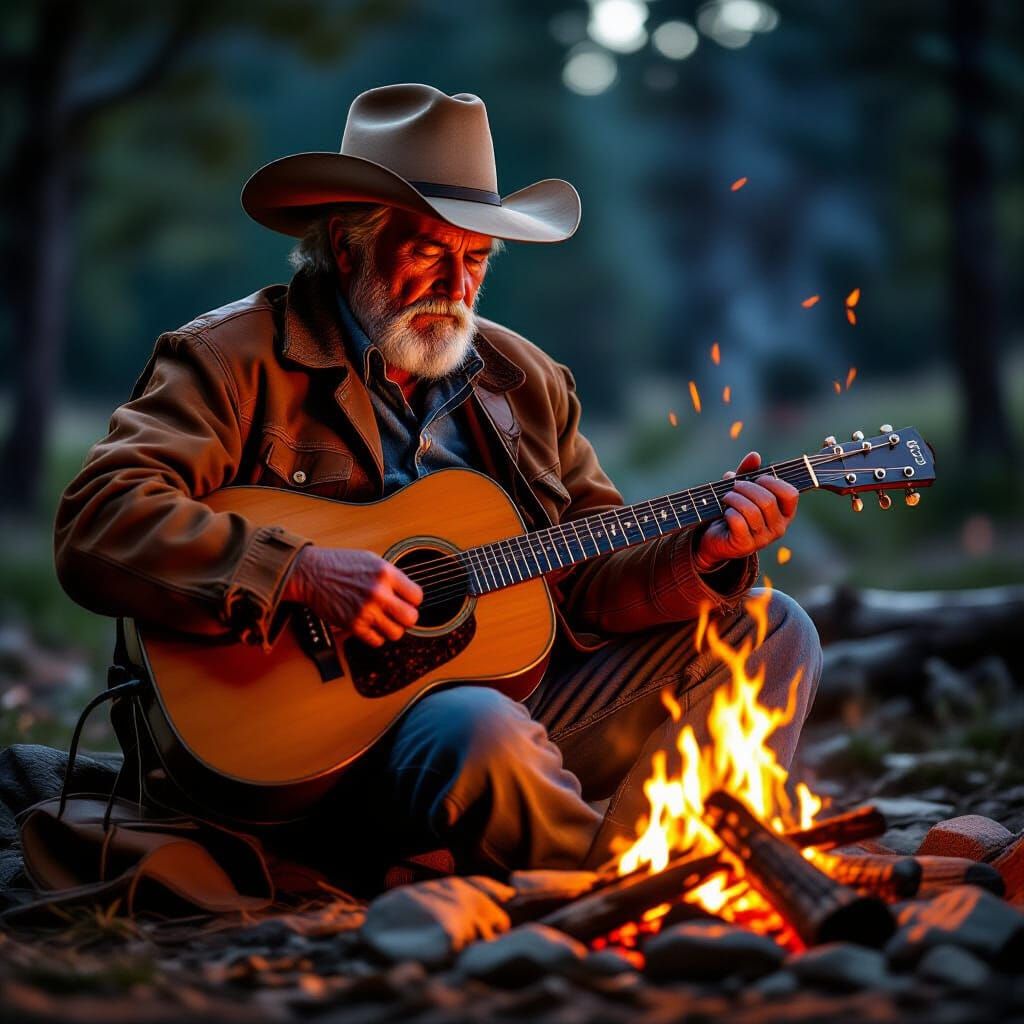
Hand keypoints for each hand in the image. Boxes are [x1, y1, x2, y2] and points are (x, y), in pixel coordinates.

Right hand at [283, 546, 421, 646]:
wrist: (311, 573)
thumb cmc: (340, 564)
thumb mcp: (372, 560)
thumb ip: (392, 576)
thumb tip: (408, 593)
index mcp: (385, 573)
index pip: (417, 596)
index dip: (413, 600)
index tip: (406, 600)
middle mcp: (378, 592)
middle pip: (411, 618)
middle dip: (407, 617)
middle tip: (399, 614)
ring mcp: (366, 610)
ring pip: (396, 633)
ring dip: (392, 628)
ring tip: (384, 620)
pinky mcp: (353, 625)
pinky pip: (376, 641)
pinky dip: (376, 636)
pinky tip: (371, 626)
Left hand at [694, 451, 798, 568]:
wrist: (717, 538)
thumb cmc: (734, 510)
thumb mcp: (742, 490)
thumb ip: (748, 473)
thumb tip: (754, 456)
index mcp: (784, 514)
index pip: (790, 494)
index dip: (773, 482)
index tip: (757, 479)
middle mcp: (778, 528)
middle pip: (767, 501)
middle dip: (747, 487)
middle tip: (734, 486)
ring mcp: (763, 540)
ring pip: (751, 511)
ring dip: (734, 498)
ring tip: (726, 497)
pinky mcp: (744, 545)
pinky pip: (738, 522)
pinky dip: (729, 512)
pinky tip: (725, 512)